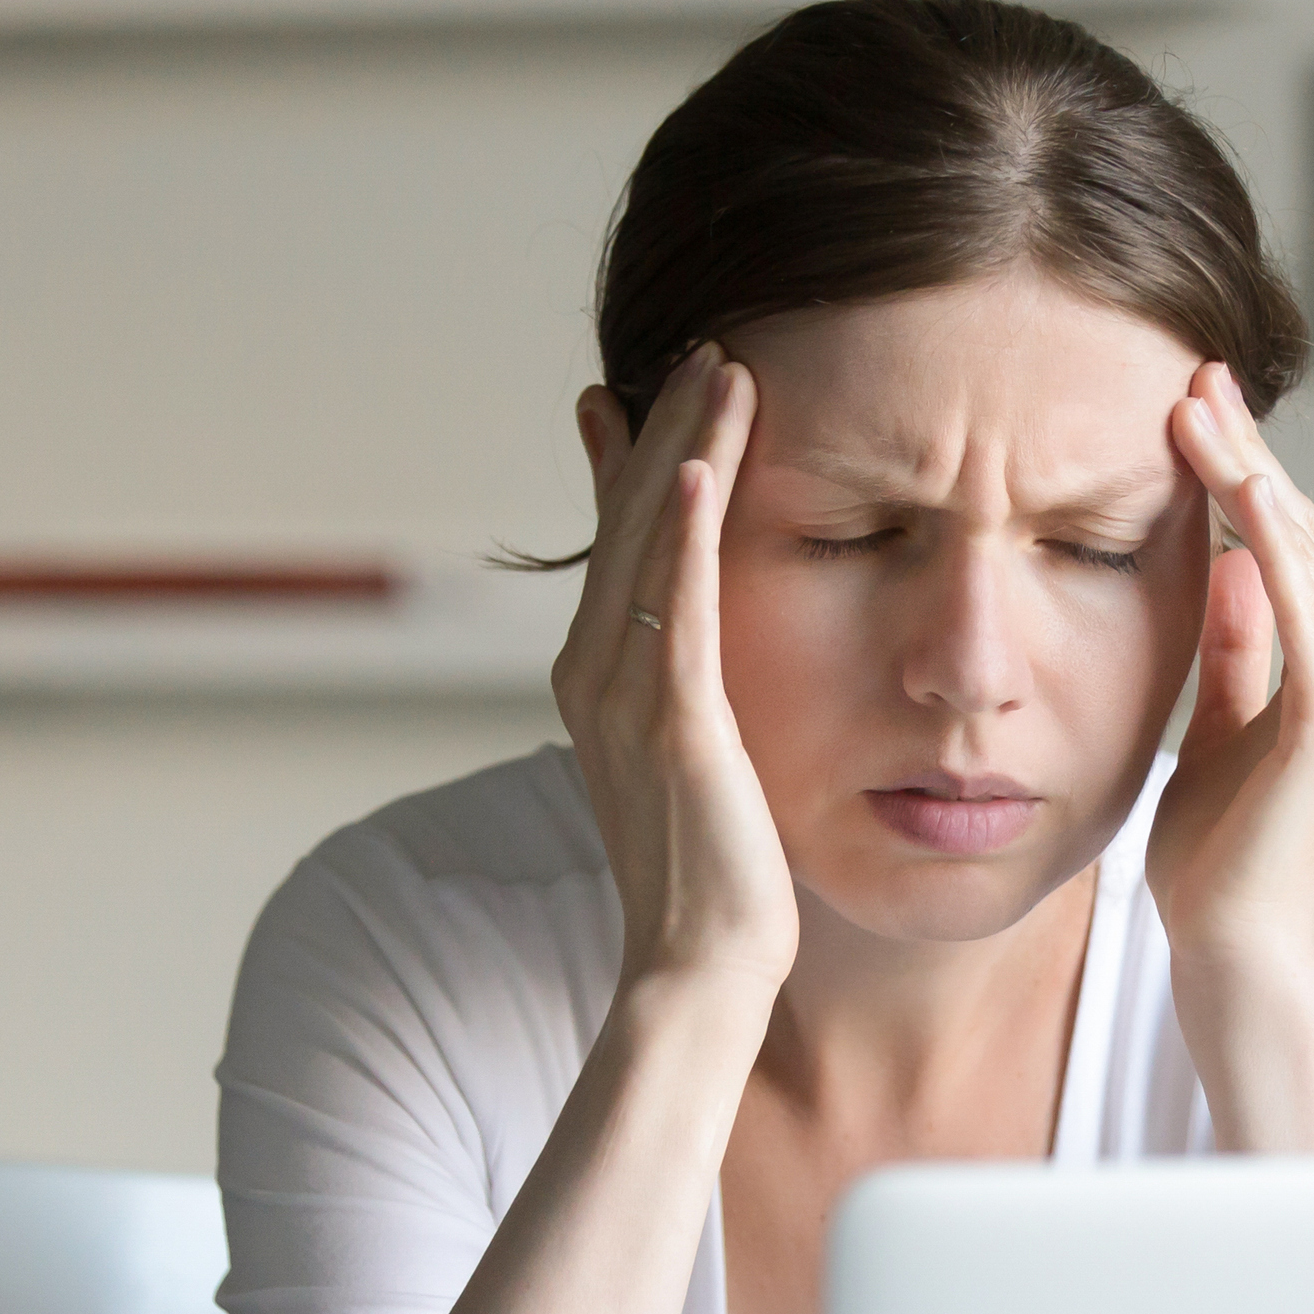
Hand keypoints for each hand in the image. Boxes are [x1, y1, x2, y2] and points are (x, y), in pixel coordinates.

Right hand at [553, 344, 796, 1005]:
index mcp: (594, 679)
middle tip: (705, 346)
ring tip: (721, 368)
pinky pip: (675, 604)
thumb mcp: (694, 760)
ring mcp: (625, 696)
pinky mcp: (674, 721)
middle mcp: (592, 675)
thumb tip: (692, 646)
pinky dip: (684, 530)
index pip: (617, 541)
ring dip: (684, 446)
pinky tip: (701, 463)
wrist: (697, 968)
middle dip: (666, 425)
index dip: (634, 456)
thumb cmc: (712, 878)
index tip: (654, 384)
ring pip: (650, 541)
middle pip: (628, 520)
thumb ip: (684, 689)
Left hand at [1147, 363, 1313, 994]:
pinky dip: (1272, 538)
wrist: (1229, 947)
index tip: (1192, 407)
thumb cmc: (1215, 856)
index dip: (1242, 474)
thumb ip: (1234, 646)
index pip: (1286, 549)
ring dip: (1251, 473)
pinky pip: (1305, 606)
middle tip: (1195, 374)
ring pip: (1304, 555)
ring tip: (1198, 405)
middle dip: (1245, 449)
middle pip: (1298, 535)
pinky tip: (1236, 482)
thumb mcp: (1213, 725)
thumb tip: (1231, 557)